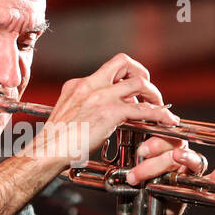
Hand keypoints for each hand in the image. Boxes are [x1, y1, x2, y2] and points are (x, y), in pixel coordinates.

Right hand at [20, 53, 179, 169]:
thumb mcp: (67, 115)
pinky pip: (143, 109)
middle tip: (149, 91)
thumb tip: (98, 114)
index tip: (131, 91)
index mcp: (77, 85)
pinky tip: (167, 121)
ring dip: (154, 93)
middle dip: (141, 73)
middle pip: (123, 62)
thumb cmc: (54, 142)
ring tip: (160, 106)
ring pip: (138, 82)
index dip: (124, 76)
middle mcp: (88, 85)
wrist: (47, 152)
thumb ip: (83, 108)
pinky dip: (160, 114)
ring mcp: (99, 97)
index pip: (107, 69)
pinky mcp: (109, 113)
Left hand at [124, 132, 214, 214]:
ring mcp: (189, 172)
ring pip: (192, 159)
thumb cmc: (140, 189)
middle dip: (159, 150)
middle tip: (142, 157)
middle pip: (176, 145)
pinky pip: (210, 180)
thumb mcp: (132, 172)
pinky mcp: (197, 186)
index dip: (155, 139)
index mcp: (163, 150)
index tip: (141, 149)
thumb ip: (132, 159)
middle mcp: (179, 158)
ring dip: (184, 157)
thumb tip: (121, 142)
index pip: (164, 136)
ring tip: (176, 156)